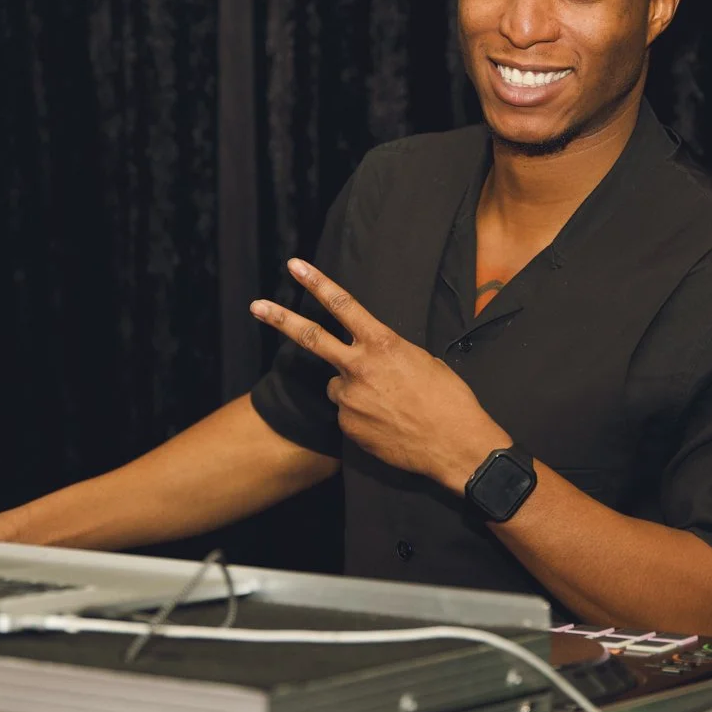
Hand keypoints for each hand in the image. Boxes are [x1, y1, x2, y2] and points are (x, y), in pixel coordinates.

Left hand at [251, 259, 508, 494]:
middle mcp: (359, 367)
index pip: (343, 304)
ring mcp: (349, 399)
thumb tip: (374, 359)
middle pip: (311, 338)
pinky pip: (348, 415)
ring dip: (353, 390)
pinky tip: (388, 424)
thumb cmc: (449, 400)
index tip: (295, 266)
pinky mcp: (347, 427)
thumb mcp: (423, 362)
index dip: (317, 282)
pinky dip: (362, 416)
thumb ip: (389, 354)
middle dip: (280, 319)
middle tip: (256, 306)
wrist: (455, 445)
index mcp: (383, 344)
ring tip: (389, 404)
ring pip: (338, 386)